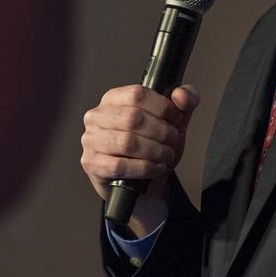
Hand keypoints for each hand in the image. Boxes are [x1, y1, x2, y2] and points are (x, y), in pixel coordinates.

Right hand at [79, 83, 199, 234]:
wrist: (143, 182)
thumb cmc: (153, 145)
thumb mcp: (173, 121)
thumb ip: (185, 101)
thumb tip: (181, 94)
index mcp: (114, 98)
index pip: (137, 94)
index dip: (162, 107)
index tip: (176, 118)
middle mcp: (97, 116)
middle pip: (132, 118)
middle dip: (161, 131)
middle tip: (172, 139)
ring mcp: (90, 140)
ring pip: (127, 142)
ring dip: (154, 150)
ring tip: (166, 154)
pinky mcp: (91, 163)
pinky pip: (119, 166)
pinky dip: (144, 167)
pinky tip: (155, 167)